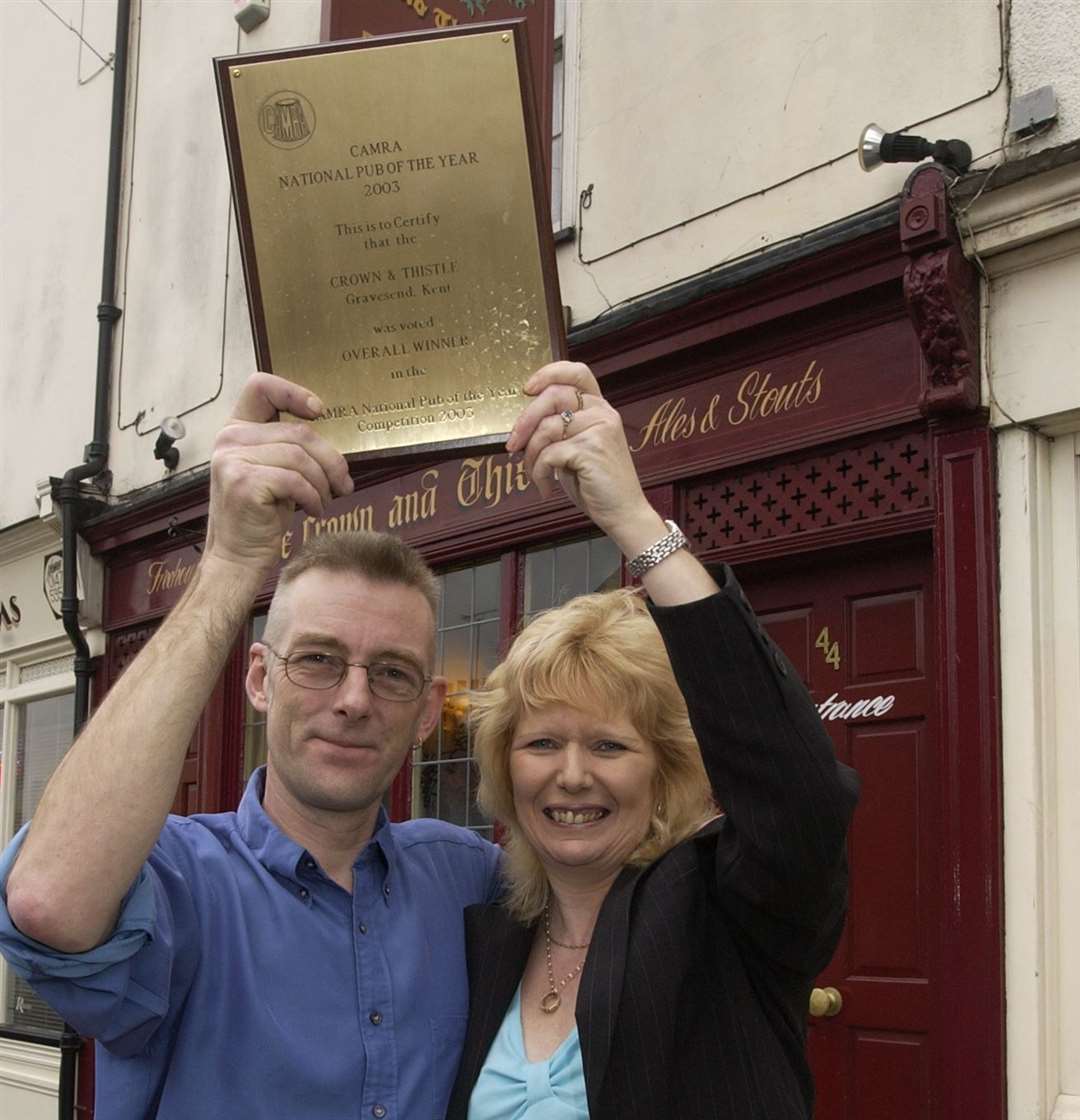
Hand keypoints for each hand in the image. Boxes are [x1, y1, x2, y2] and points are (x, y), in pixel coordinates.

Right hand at [203, 372, 353, 571]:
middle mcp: (228, 439)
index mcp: (235, 430)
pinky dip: (313, 497)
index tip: (320, 412)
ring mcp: (232, 460)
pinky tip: (313, 510)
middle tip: (343, 485)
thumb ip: (289, 447)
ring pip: (301, 457)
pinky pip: (296, 480)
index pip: (261, 387)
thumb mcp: (274, 471)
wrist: (238, 557)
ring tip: (324, 501)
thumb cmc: (262, 515)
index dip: (294, 393)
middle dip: (330, 460)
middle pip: (298, 432)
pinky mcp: (244, 483)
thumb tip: (332, 439)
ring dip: (323, 483)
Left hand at [506, 362, 661, 546]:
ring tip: (533, 473)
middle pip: (553, 396)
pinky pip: (549, 454)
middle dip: (525, 421)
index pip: (577, 372)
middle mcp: (603, 413)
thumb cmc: (596, 483)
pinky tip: (545, 487)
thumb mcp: (577, 448)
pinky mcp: (591, 449)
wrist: (623, 513)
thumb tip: (523, 423)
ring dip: (530, 455)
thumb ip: (560, 429)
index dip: (549, 373)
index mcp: (600, 408)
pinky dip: (539, 473)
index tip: (527, 388)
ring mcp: (599, 429)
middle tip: (512, 444)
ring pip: (546, 428)